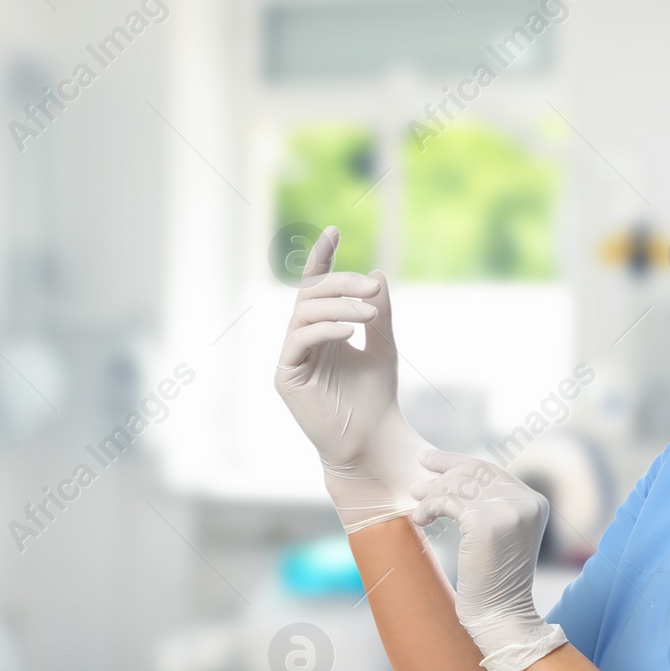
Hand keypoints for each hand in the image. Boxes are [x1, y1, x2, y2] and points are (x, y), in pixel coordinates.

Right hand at [274, 227, 430, 531]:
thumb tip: (376, 275)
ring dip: (338, 306)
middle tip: (372, 288)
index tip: (334, 230)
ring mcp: (291, 357)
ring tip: (368, 312)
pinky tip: (351, 330)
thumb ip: (379, 313)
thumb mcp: (383, 346)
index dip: (322, 258)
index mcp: (322, 328)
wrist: (370, 440)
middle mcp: (301, 339)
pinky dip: (325, 329)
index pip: (315, 286)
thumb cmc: (375, 398)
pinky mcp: (286, 376)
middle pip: (311, 295)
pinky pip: (299, 340)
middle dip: (341, 285)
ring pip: (304, 313)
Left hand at [409, 449, 567, 670]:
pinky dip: (429, 508)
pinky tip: (420, 519)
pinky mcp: (485, 522)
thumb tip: (450, 475)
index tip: (430, 459)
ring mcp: (508, 510)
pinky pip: (447, 502)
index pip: (491, 469)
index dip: (457, 461)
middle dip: (441, 473)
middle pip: (474, 471)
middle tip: (416, 484)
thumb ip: (489, 504)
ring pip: (458, 485)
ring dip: (432, 494)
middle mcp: (526, 501)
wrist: (501, 614)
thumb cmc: (493, 580)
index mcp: (534, 502)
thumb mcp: (500, 534)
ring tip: (417, 506)